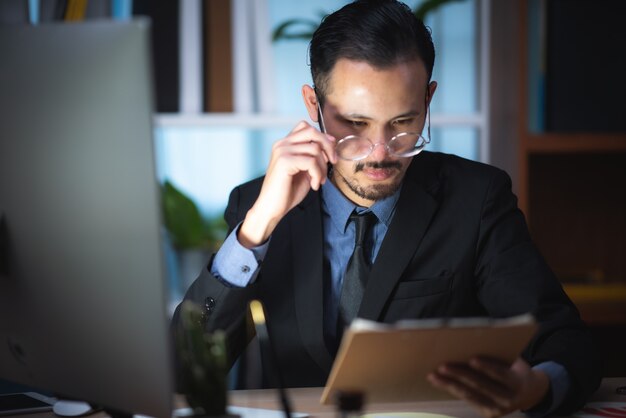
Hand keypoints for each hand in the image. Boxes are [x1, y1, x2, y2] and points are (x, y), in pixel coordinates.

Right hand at [238, 121, 335, 247]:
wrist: (271, 208)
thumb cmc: (287, 191)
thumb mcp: (305, 170)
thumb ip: (314, 156)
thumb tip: (331, 143)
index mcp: (285, 144)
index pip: (306, 127)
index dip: (322, 136)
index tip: (330, 152)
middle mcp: (282, 144)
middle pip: (312, 132)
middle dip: (328, 146)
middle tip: (333, 162)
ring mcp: (282, 151)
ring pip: (315, 149)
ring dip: (323, 167)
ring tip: (319, 180)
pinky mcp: (284, 161)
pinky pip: (311, 162)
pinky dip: (317, 175)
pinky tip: (314, 185)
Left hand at [427, 357, 549, 417]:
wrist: (531, 393)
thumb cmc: (516, 368)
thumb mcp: (514, 362)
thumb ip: (498, 356)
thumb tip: (473, 342)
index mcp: (517, 383)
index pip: (501, 374)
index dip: (487, 367)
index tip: (472, 358)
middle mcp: (508, 399)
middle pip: (481, 386)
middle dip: (460, 375)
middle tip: (443, 366)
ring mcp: (498, 409)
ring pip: (470, 395)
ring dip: (449, 385)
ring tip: (433, 375)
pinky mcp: (488, 413)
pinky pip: (468, 400)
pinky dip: (451, 390)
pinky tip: (439, 382)